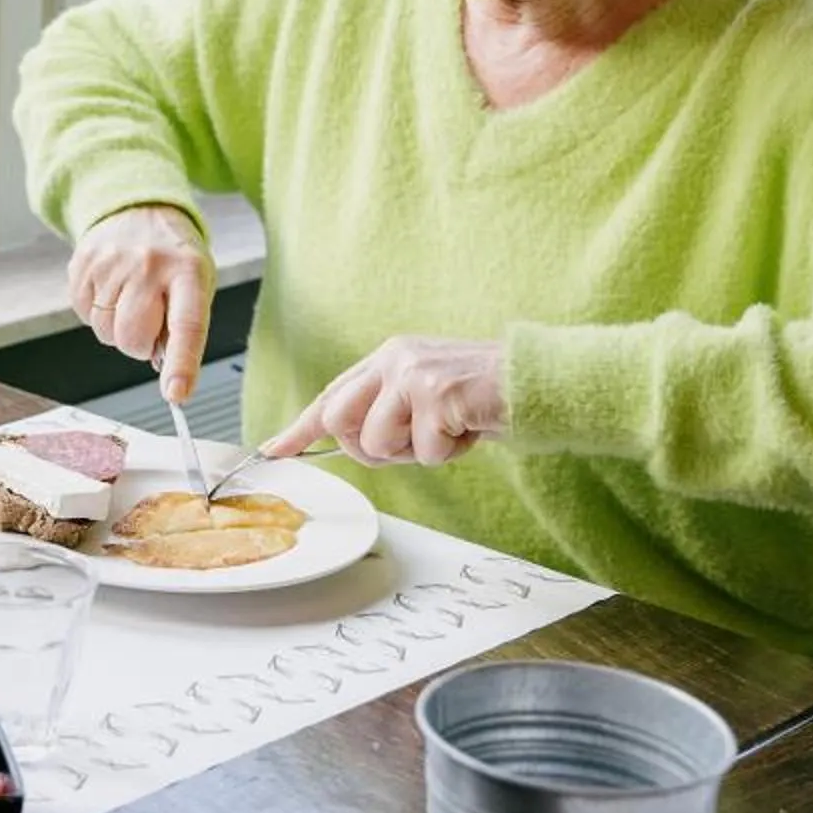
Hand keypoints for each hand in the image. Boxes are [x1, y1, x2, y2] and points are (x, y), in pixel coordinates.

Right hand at [68, 203, 214, 403]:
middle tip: (148, 324)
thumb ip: (182, 327)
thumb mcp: (194, 284)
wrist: (138, 208)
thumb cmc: (173, 257)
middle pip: (133, 337)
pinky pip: (82, 315)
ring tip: (129, 299)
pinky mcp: (82, 263)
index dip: (181, 363)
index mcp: (187, 271)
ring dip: (116, 328)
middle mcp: (149, 264)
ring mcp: (111, 262)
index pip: (186, 325)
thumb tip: (164, 371)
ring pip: (105, 331)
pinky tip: (109, 290)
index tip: (177, 394)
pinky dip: (95, 313)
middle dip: (139, 345)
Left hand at [267, 337, 506, 467]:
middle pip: (339, 422)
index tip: (275, 449)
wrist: (538, 382)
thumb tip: (350, 443)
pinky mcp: (436, 395)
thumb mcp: (426, 395)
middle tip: (409, 447)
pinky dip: (447, 454)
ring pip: (375, 443)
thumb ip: (388, 410)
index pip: (332, 396)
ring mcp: (414, 374)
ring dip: (413, 454)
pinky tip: (468, 431)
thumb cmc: (484, 397)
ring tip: (447, 432)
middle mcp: (395, 359)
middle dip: (369, 451)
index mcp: (389, 357)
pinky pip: (421, 452)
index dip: (301, 426)